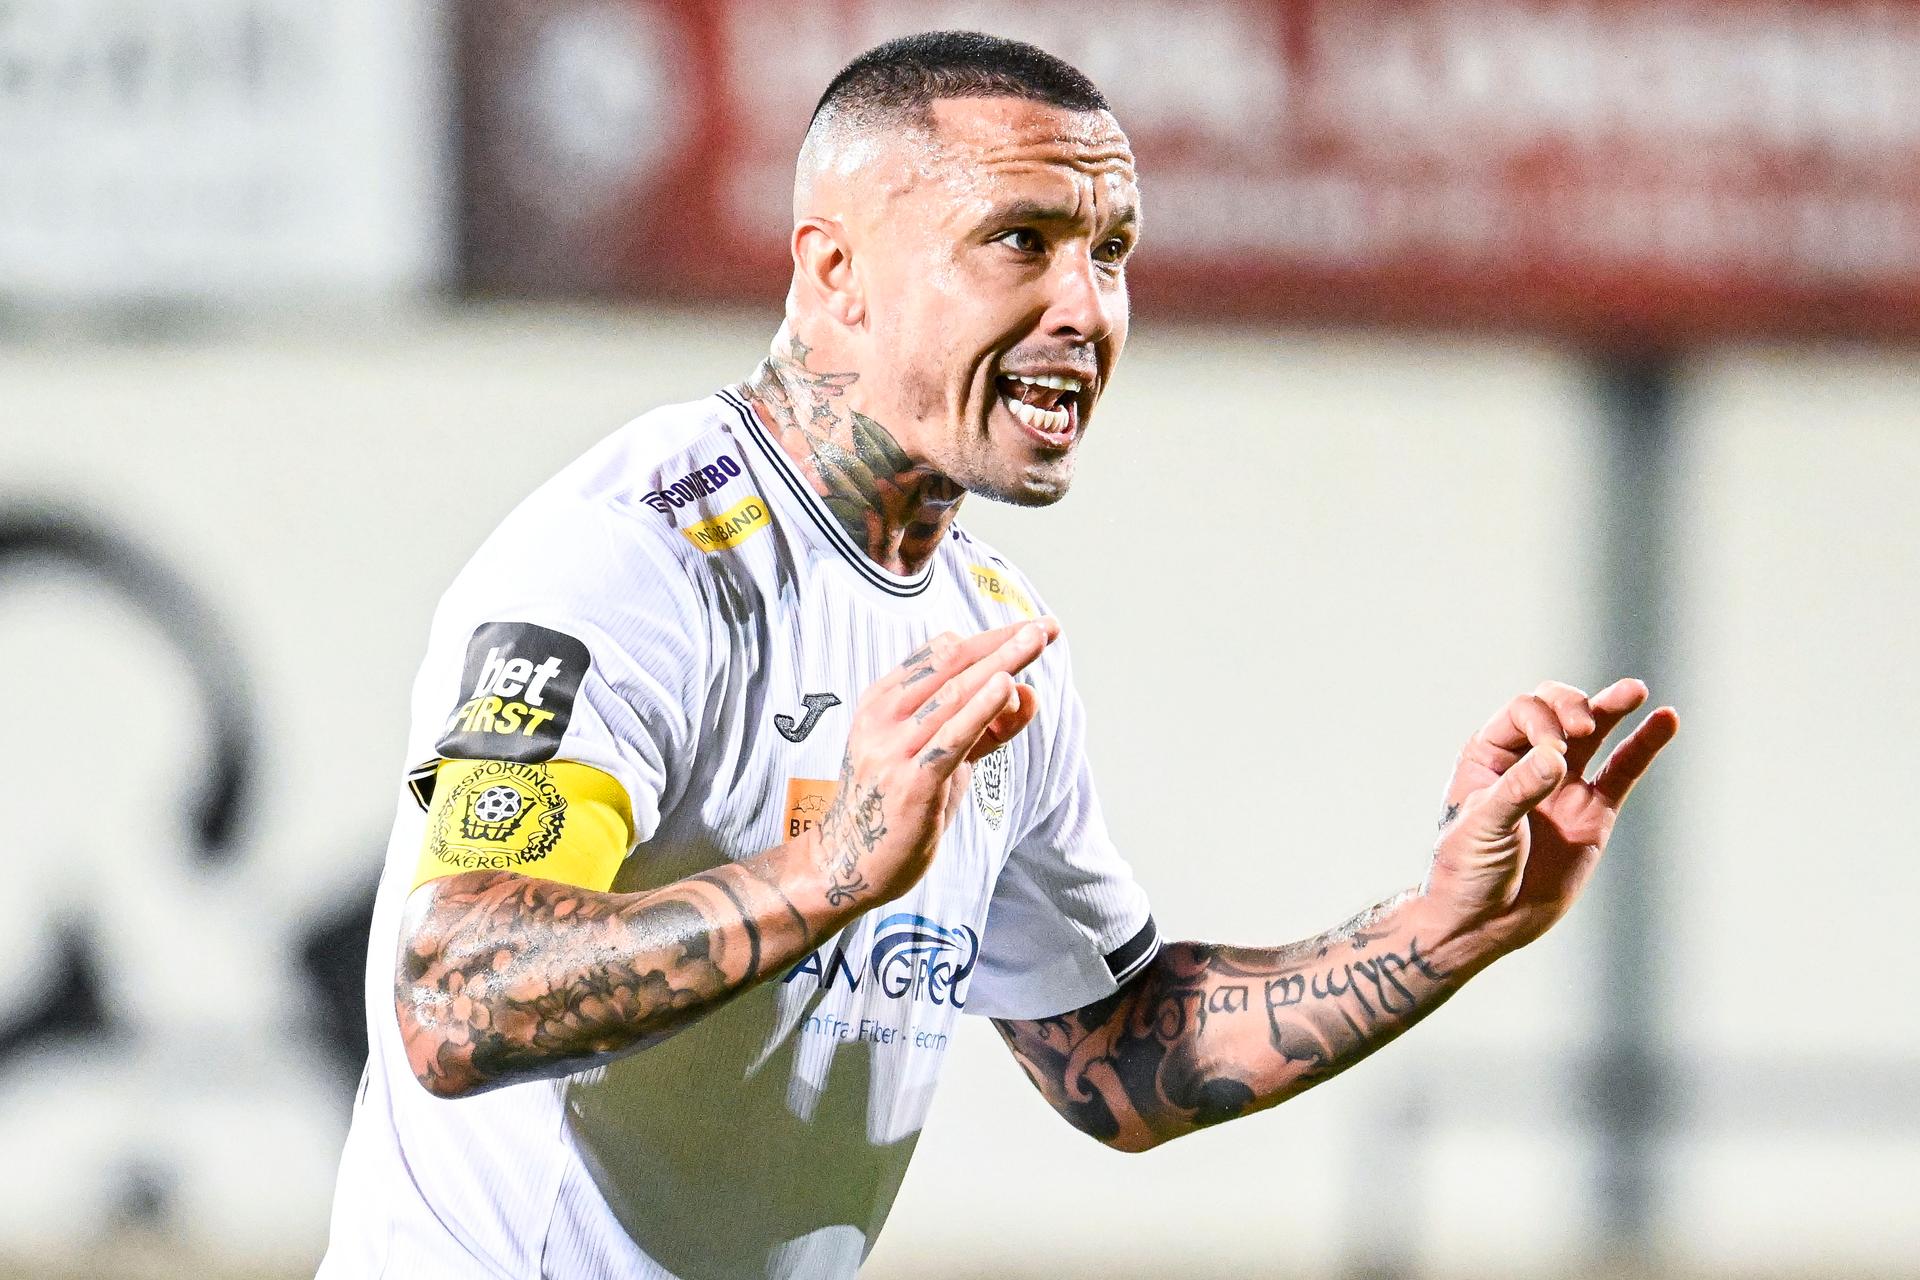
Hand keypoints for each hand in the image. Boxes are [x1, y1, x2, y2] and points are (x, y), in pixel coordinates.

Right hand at [807, 619, 1057, 911]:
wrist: (848, 863)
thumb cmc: (897, 805)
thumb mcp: (939, 757)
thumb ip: (983, 727)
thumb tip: (1028, 692)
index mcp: (883, 702)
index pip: (940, 655)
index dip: (988, 638)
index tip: (1029, 627)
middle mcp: (884, 717)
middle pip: (951, 666)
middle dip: (1002, 643)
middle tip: (1044, 627)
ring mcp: (894, 749)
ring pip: (955, 694)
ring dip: (1000, 664)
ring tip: (1035, 641)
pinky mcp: (912, 782)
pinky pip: (952, 737)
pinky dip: (981, 708)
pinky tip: (1006, 686)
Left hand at [1423, 679, 1679, 955]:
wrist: (1484, 923)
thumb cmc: (1467, 871)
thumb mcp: (1483, 827)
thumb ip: (1518, 791)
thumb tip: (1557, 758)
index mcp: (1488, 755)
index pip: (1523, 713)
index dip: (1542, 721)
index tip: (1550, 755)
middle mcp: (1526, 762)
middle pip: (1557, 710)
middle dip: (1573, 708)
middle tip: (1583, 726)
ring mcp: (1562, 785)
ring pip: (1594, 735)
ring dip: (1613, 708)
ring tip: (1637, 690)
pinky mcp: (1593, 812)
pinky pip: (1623, 771)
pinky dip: (1644, 745)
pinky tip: (1665, 720)